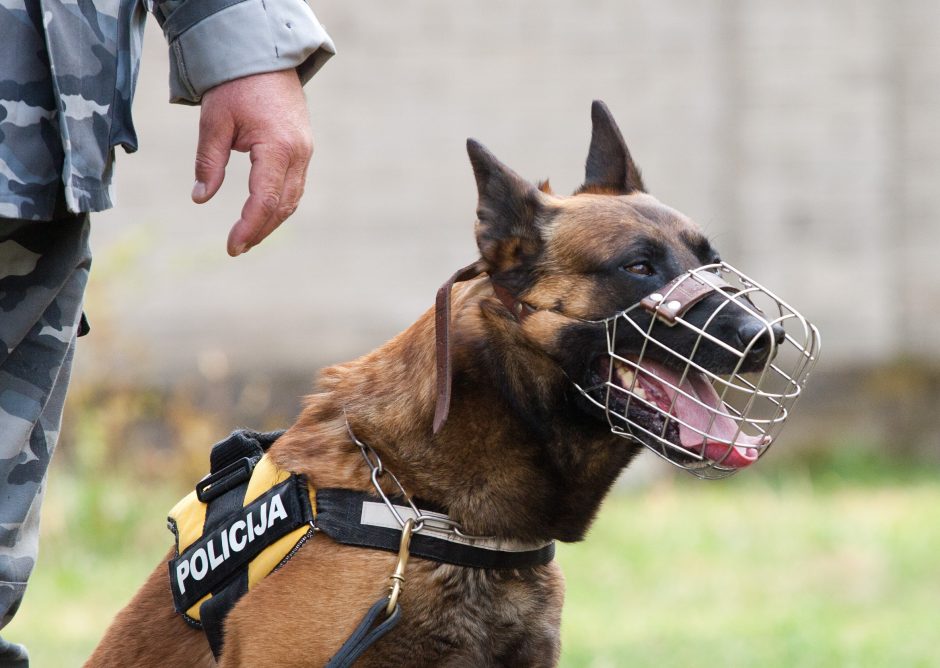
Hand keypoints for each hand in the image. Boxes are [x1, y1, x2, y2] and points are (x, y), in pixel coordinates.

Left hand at [192, 69, 312, 255]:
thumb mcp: (215, 122)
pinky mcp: (303, 149)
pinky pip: (294, 186)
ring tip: (247, 237)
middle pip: (283, 206)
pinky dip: (279, 205)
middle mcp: (298, 154)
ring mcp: (305, 152)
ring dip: (271, 221)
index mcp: (277, 148)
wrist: (264, 56)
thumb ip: (209, 162)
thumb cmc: (236, 85)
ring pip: (292, 199)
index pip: (265, 200)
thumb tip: (201, 197)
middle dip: (260, 230)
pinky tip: (261, 214)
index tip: (231, 247)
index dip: (249, 227)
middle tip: (236, 248)